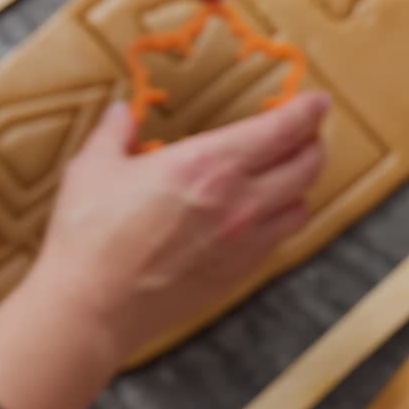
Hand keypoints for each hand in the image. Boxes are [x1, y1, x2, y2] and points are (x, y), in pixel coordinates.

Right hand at [0, 91, 328, 408]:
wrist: (92, 306)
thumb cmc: (91, 234)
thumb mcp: (94, 167)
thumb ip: (115, 133)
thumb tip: (123, 112)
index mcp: (209, 163)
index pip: (283, 129)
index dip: (308, 111)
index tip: (317, 101)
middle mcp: (239, 201)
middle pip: (307, 165)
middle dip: (313, 142)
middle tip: (304, 132)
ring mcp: (244, 242)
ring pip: (302, 205)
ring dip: (301, 184)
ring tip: (287, 174)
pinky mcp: (238, 275)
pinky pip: (278, 240)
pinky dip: (281, 221)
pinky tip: (262, 216)